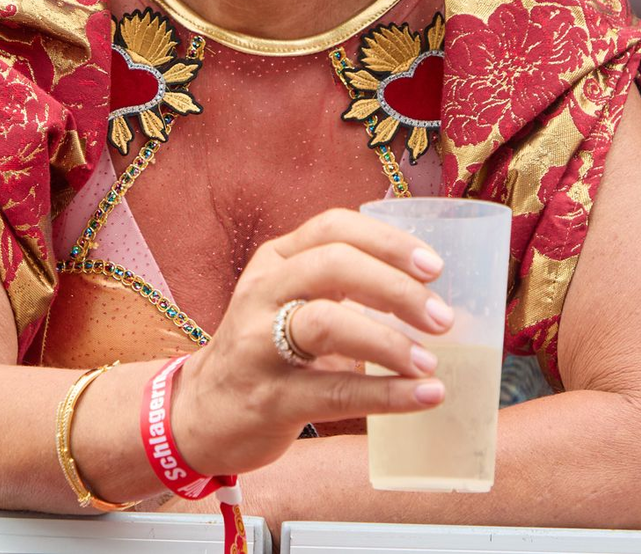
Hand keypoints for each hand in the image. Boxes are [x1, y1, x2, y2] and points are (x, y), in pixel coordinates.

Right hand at [170, 207, 451, 476]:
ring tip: (429, 363)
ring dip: (389, 341)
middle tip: (441, 318)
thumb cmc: (261, 349)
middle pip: (333, 266)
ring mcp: (258, 343)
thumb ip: (340, 286)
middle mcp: (262, 291)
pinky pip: (333, 392)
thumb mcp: (288, 299)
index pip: (334, 227)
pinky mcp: (267, 397)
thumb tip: (428, 294)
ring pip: (326, 323)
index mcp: (276, 260)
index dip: (387, 241)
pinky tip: (423, 397)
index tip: (434, 267)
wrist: (199, 413)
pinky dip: (386, 394)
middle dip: (395, 288)